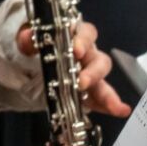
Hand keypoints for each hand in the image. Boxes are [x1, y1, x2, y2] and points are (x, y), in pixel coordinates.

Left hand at [16, 21, 131, 117]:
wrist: (33, 61)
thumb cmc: (39, 44)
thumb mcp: (30, 40)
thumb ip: (28, 39)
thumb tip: (28, 38)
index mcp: (76, 37)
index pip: (86, 33)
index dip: (83, 40)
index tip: (76, 50)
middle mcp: (88, 55)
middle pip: (100, 60)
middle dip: (94, 72)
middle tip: (82, 83)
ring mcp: (90, 74)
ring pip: (103, 82)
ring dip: (109, 94)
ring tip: (115, 107)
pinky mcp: (89, 91)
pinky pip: (101, 98)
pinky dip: (107, 105)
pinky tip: (118, 112)